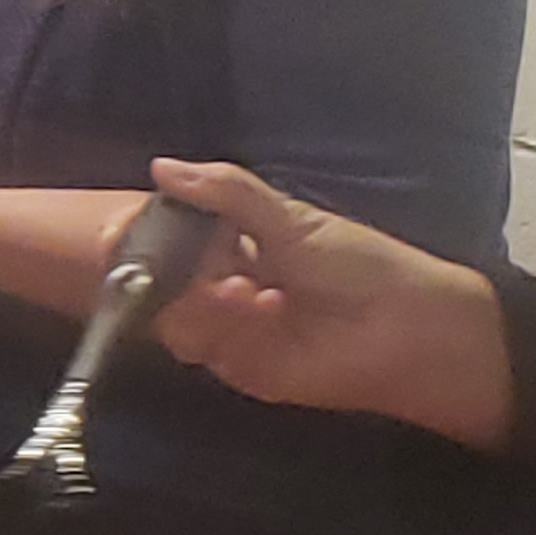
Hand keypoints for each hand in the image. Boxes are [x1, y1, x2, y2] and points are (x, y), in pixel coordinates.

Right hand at [142, 156, 514, 449]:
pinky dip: (220, 323)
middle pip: (157, 280)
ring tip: (241, 285)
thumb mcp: (292, 219)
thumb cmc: (359, 264)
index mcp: (233, 245)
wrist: (409, 328)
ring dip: (197, 297)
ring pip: (172, 314)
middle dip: (161, 268)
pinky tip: (263, 307)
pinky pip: (203, 346)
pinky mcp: (239, 368)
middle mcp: (221, 286)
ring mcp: (227, 330)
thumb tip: (160, 166)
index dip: (141, 233)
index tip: (125, 227)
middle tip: (179, 258)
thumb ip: (226, 192)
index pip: (167, 237)